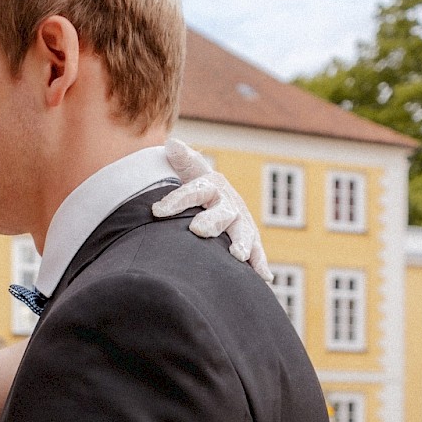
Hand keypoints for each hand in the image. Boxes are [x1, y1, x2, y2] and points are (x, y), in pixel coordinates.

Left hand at [153, 139, 271, 281]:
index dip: (176, 199)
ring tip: (237, 255)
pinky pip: (257, 252)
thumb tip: (171, 144)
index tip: (155, 210)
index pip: (193, 189)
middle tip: (197, 230)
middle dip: (211, 221)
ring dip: (241, 243)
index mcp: (211, 185)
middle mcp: (229, 203)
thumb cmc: (199, 186)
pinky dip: (260, 263)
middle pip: (221, 213)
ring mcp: (242, 222)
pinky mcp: (250, 240)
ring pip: (242, 233)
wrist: (220, 198)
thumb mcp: (191, 171)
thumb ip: (183, 161)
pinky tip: (265, 277)